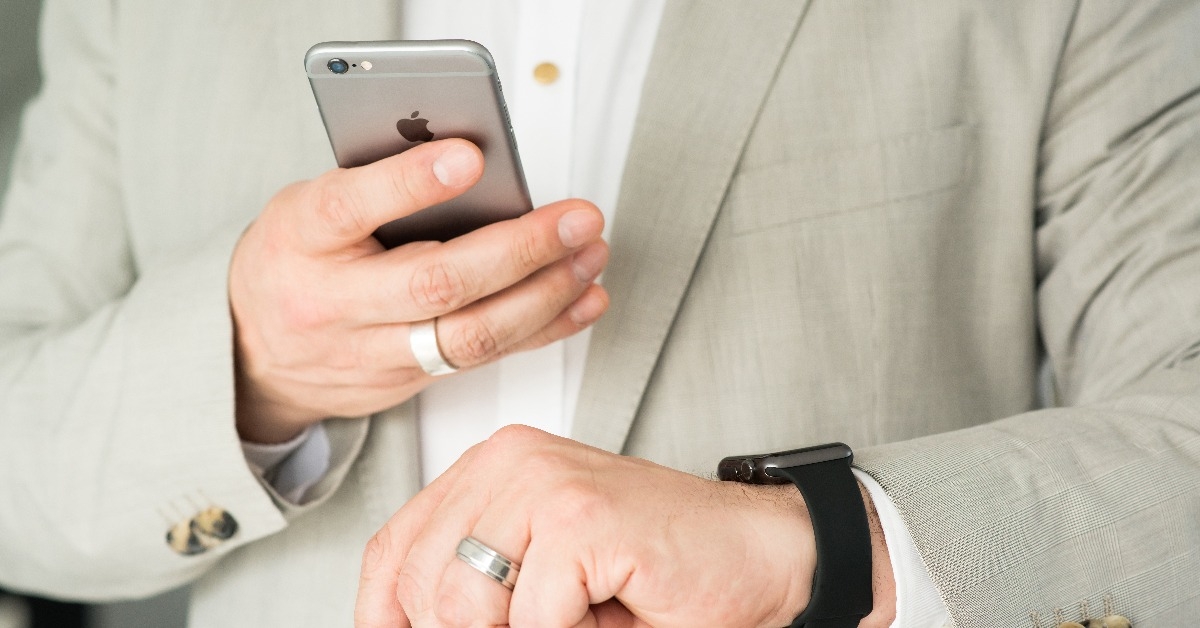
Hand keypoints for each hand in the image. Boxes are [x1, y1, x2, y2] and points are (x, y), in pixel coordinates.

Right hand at [229, 140, 608, 441]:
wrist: (253, 355)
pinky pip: (483, 359)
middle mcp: (333, 302)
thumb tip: (474, 158)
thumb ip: (378, 186)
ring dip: (545, 294)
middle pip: (434, 284)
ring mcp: (370, 354)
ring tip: (590, 254)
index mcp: (303, 238)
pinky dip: (542, 328)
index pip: (350, 207)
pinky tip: (582, 299)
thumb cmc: (296, 259)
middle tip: (578, 218)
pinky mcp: (404, 384)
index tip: (472, 156)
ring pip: (469, 335)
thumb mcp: (311, 204)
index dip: (411, 183)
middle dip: (520, 250)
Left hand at [354, 425, 820, 627]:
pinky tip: (606, 610)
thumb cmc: (654, 572)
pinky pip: (532, 615)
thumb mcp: (538, 581)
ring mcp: (545, 480)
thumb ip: (474, 592)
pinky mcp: (583, 513)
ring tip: (573, 616)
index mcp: (492, 467)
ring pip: (463, 602)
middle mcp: (510, 460)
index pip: (393, 550)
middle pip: (420, 581)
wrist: (758, 557)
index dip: (385, 618)